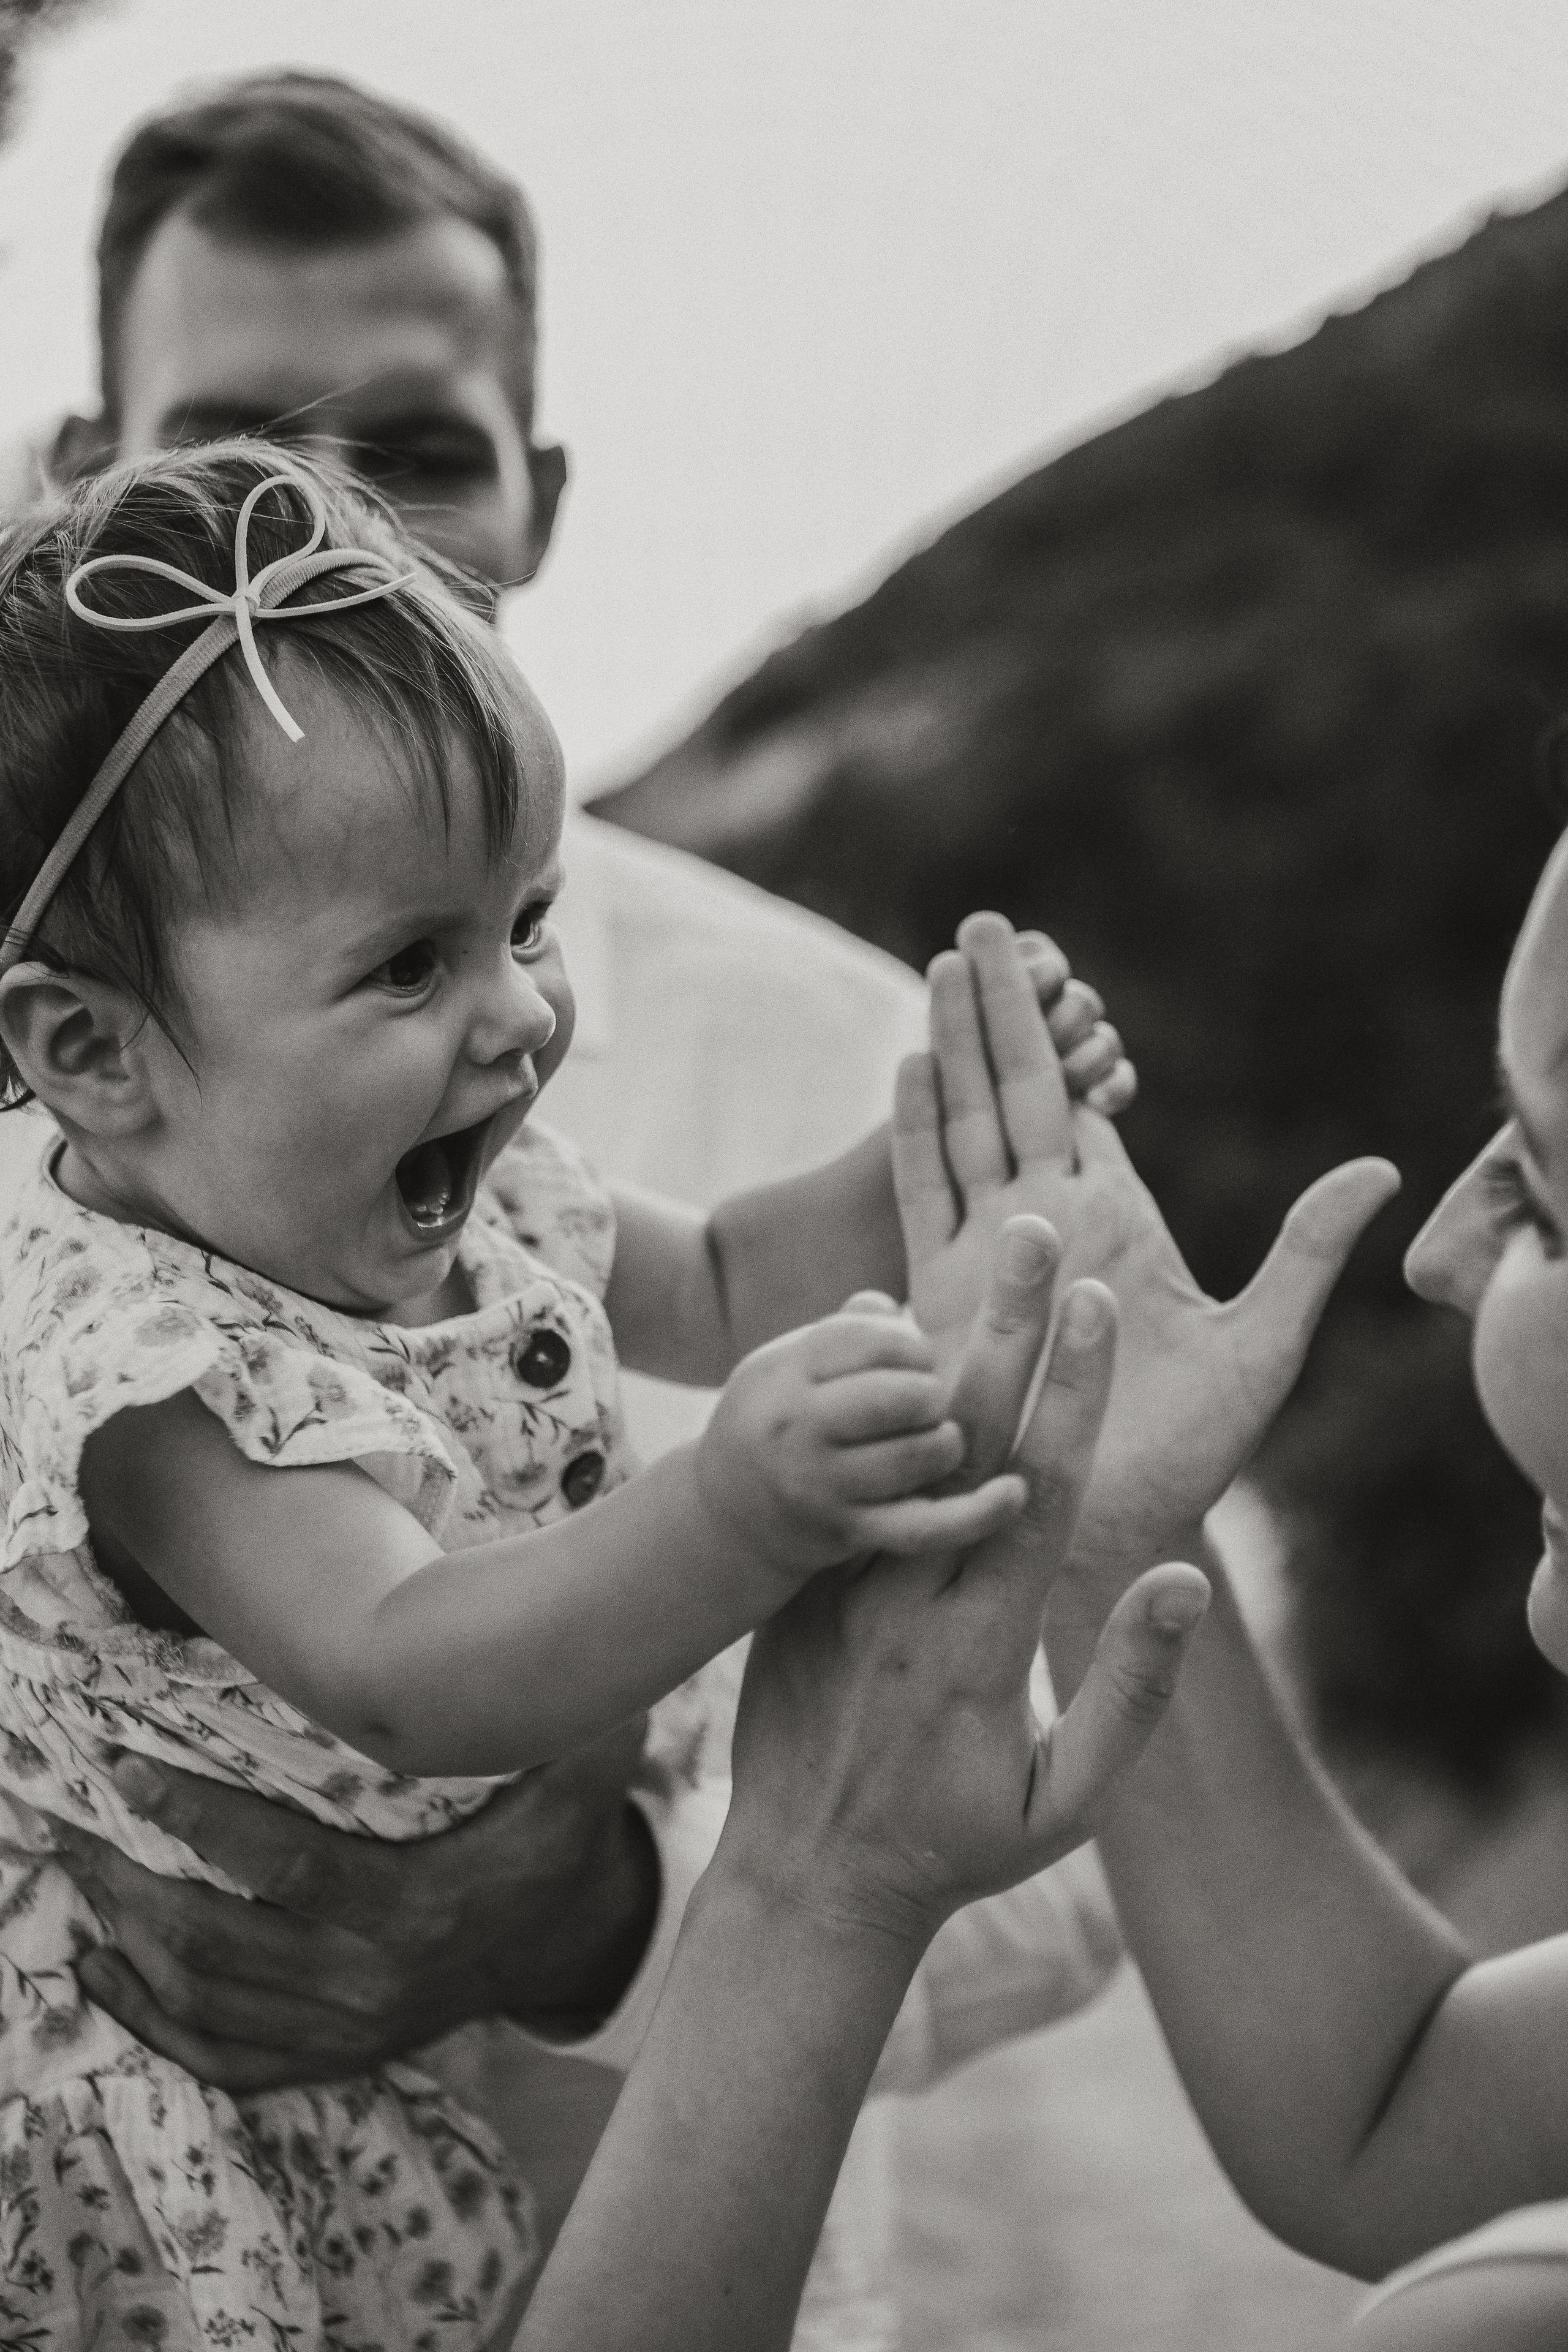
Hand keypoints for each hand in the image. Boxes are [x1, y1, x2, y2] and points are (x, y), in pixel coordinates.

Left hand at [46, 1718, 656, 2092]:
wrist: (572, 1940)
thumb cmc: (561, 1834)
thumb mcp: (585, 1768)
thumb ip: (567, 1711)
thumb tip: (535, 1637)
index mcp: (416, 1907)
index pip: (282, 1866)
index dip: (197, 1819)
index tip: (129, 1768)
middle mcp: (370, 1981)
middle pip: (216, 1943)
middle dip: (129, 1881)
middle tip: (71, 1821)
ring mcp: (346, 2029)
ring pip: (205, 2001)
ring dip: (126, 1940)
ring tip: (77, 1871)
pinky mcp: (333, 2055)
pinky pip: (221, 2059)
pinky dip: (149, 2021)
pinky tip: (99, 1969)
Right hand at [695, 1304, 1028, 1582]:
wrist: (725, 1513)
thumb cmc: (780, 1420)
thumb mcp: (790, 1363)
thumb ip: (846, 1328)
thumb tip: (891, 1304)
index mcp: (788, 1369)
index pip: (873, 1337)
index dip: (912, 1346)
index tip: (916, 1360)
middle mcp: (799, 1424)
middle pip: (899, 1395)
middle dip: (933, 1395)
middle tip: (932, 1405)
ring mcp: (821, 1483)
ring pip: (915, 1455)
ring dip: (946, 1443)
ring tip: (942, 1441)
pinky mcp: (846, 1533)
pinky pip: (920, 1526)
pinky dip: (974, 1513)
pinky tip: (1014, 1493)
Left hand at [716, 1257, 1210, 1947]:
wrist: (806, 1881)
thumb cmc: (958, 1850)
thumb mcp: (1065, 1804)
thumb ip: (1131, 1696)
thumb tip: (1184, 1580)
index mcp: (982, 1645)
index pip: (1040, 1495)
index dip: (1074, 1396)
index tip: (1098, 1307)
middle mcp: (906, 1601)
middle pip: (964, 1444)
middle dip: (1006, 1331)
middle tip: (1030, 1233)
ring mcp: (842, 1589)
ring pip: (894, 1449)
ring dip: (933, 1345)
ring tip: (963, 1249)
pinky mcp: (799, 1588)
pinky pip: (839, 1475)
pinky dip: (856, 1396)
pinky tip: (870, 1316)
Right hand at [919, 914, 1400, 1616]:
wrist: (1103, 1530)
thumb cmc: (1186, 1453)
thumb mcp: (1263, 1345)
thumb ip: (1305, 1251)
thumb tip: (1381, 1167)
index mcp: (1113, 1212)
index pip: (1084, 1094)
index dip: (1068, 1026)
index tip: (1058, 959)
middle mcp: (1044, 1216)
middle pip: (1016, 1085)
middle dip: (998, 1004)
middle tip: (984, 923)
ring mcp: (987, 1250)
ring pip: (967, 1122)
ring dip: (954, 1043)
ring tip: (943, 967)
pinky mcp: (943, 1294)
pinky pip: (926, 1196)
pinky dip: (920, 1129)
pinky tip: (913, 1066)